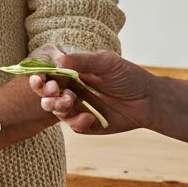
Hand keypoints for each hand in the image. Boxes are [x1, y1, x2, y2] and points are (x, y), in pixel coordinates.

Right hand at [31, 51, 156, 136]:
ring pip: (57, 111)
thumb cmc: (129, 77)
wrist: (149, 100)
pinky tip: (90, 117)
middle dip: (46, 94)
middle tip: (54, 91)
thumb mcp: (106, 62)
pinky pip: (73, 126)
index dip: (40, 78)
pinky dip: (78, 121)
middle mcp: (72, 91)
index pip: (49, 76)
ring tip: (71, 101)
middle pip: (47, 95)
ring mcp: (79, 109)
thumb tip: (58, 60)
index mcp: (73, 74)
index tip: (38, 78)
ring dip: (59, 106)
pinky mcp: (87, 124)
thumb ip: (83, 60)